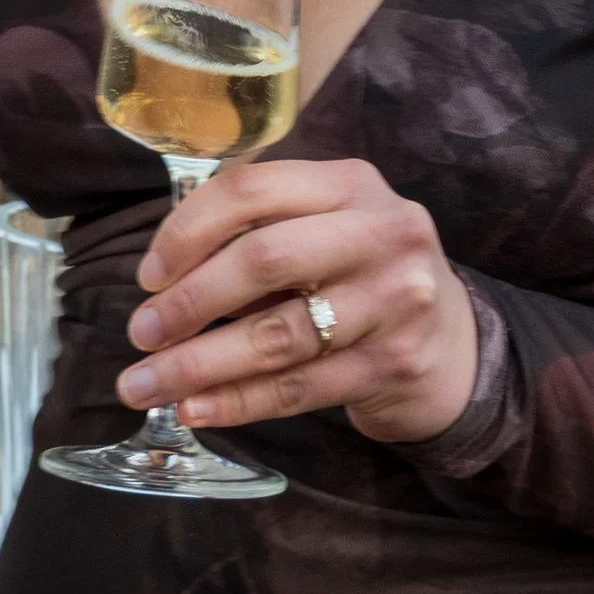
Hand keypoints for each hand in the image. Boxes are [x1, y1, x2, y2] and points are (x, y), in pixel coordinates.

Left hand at [117, 158, 479, 447]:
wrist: (453, 344)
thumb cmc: (362, 275)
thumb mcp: (327, 227)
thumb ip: (260, 232)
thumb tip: (161, 279)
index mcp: (350, 183)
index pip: (251, 189)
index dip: (187, 230)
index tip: (148, 275)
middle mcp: (381, 232)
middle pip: (264, 259)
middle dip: (189, 301)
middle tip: (140, 333)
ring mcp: (395, 301)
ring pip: (278, 335)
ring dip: (200, 363)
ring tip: (145, 385)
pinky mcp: (395, 364)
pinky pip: (299, 387)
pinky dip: (238, 401)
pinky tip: (195, 409)